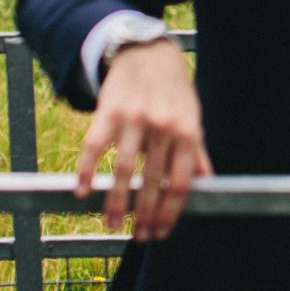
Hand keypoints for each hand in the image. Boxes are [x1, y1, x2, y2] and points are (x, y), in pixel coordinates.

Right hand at [75, 38, 210, 241]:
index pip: (180, 183)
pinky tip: (82, 192)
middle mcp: (163, 127)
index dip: (171, 212)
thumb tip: (207, 184)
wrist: (147, 53)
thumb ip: (197, 152)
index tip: (162, 232)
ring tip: (113, 225)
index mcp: (188, 132)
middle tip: (138, 236)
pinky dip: (85, 171)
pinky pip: (93, 147)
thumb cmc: (174, 91)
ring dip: (116, 203)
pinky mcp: (108, 111)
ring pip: (123, 171)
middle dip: (145, 215)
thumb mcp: (193, 118)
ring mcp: (134, 119)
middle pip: (152, 182)